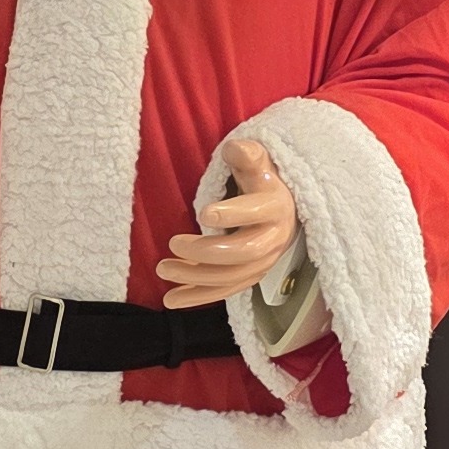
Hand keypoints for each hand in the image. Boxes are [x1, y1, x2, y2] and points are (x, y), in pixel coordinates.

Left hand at [157, 137, 297, 304]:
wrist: (285, 210)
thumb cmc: (263, 182)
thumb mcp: (260, 163)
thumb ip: (248, 155)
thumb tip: (235, 148)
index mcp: (275, 208)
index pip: (255, 213)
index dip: (232, 214)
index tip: (204, 213)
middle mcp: (273, 240)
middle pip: (242, 252)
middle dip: (206, 252)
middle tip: (173, 244)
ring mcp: (262, 263)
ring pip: (230, 277)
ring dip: (194, 276)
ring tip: (163, 268)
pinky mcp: (249, 278)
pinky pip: (223, 292)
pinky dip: (197, 297)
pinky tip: (171, 300)